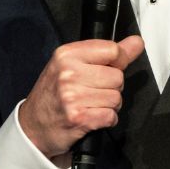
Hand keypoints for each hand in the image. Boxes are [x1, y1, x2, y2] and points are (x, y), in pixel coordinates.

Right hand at [20, 35, 144, 162]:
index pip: (112, 50)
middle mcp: (69, 72)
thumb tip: (136, 42)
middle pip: (118, 76)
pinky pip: (111, 116)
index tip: (107, 69)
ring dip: (109, 105)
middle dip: (111, 88)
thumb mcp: (72, 65)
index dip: (117, 62)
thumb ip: (107, 53)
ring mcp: (73, 96)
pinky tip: (91, 117)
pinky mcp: (79, 117)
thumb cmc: (53, 95)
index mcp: (67, 54)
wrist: (32, 126)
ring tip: (90, 105)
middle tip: (92, 92)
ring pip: (116, 98)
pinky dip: (106, 120)